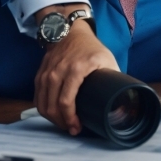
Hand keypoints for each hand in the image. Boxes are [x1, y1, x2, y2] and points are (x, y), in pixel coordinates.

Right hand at [34, 8, 119, 135]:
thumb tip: (122, 98)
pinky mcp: (40, 73)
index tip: (76, 127)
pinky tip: (52, 113)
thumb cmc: (91, 48)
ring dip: (51, 117)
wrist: (71, 31)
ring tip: (63, 122)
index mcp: (76, 69)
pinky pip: (37, 96)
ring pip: (41, 103)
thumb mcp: (107, 60)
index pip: (66, 101)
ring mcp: (47, 72)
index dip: (70, 119)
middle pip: (52, 105)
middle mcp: (58, 71)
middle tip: (71, 128)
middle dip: (61, 122)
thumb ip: (113, 78)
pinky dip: (43, 108)